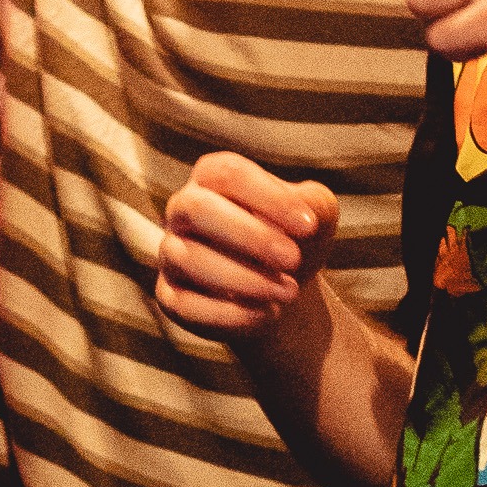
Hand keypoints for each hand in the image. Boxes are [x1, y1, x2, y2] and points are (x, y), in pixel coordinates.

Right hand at [156, 153, 340, 342]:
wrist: (283, 290)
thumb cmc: (294, 239)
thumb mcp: (315, 215)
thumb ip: (313, 204)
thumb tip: (304, 213)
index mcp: (212, 176)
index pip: (228, 173)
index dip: (268, 197)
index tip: (308, 226)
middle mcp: (183, 209)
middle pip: (198, 209)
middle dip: (249, 236)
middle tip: (292, 259)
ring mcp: (171, 253)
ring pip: (189, 259)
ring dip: (245, 278)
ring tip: (289, 291)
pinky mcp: (171, 297)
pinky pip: (186, 305)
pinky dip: (231, 313)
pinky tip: (269, 313)